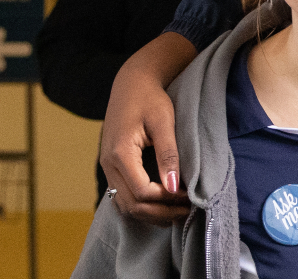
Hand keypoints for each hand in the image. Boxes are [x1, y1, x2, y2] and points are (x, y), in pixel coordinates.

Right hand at [98, 32, 195, 224]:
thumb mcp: (164, 122)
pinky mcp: (112, 167)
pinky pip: (123, 196)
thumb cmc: (150, 99)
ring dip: (151, 213)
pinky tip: (163, 205)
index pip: (142, 191)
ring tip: (179, 211)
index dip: (167, 199)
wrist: (131, 84)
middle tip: (188, 210)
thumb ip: (168, 155)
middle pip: (131, 204)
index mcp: (120, 153)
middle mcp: (108, 164)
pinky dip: (142, 206)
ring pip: (125, 205)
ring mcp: (107, 167)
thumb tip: (174, 187)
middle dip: (161, 212)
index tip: (190, 196)